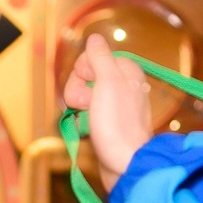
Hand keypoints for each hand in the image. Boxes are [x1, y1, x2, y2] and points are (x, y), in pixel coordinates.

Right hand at [61, 32, 155, 186]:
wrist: (124, 165)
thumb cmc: (117, 124)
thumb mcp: (107, 82)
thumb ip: (100, 56)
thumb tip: (94, 38)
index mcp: (125, 70)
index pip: (90, 58)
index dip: (83, 72)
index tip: (90, 86)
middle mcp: (121, 84)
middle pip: (83, 77)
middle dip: (77, 92)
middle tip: (88, 106)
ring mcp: (113, 105)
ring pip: (81, 96)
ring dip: (78, 109)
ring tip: (88, 122)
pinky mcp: (106, 123)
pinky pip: (85, 114)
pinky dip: (81, 122)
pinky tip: (87, 131)